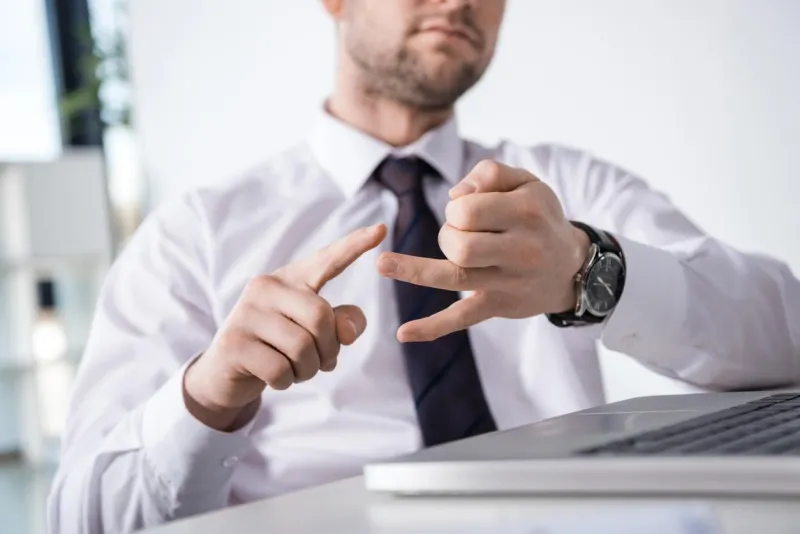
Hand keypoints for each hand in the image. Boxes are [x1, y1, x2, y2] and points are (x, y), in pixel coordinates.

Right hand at [185, 224, 386, 430]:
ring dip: (308, 369)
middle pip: (321, 316)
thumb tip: (348, 331)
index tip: (382, 229)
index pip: (326, 261)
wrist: (225, 372)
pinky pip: (280, 369)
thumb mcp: (313, 334)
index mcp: (290, 279)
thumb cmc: (278, 348)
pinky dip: (287, 381)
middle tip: (323, 363)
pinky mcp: (234, 342)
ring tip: (298, 371)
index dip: (354, 246)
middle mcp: (265, 287)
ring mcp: (246, 313)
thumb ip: (340, 325)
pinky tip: (276, 378)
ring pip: (302, 347)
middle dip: (329, 349)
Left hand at [377, 160, 588, 342]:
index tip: (467, 210)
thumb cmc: (540, 218)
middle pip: (459, 244)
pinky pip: (462, 317)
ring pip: (455, 277)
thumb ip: (490, 174)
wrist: (573, 267)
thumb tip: (455, 195)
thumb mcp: (527, 183)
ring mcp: (507, 282)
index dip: (456, 208)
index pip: (468, 209)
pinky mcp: (498, 305)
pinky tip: (404, 333)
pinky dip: (432, 327)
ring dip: (415, 270)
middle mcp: (519, 249)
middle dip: (448, 234)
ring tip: (382, 264)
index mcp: (525, 212)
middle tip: (462, 233)